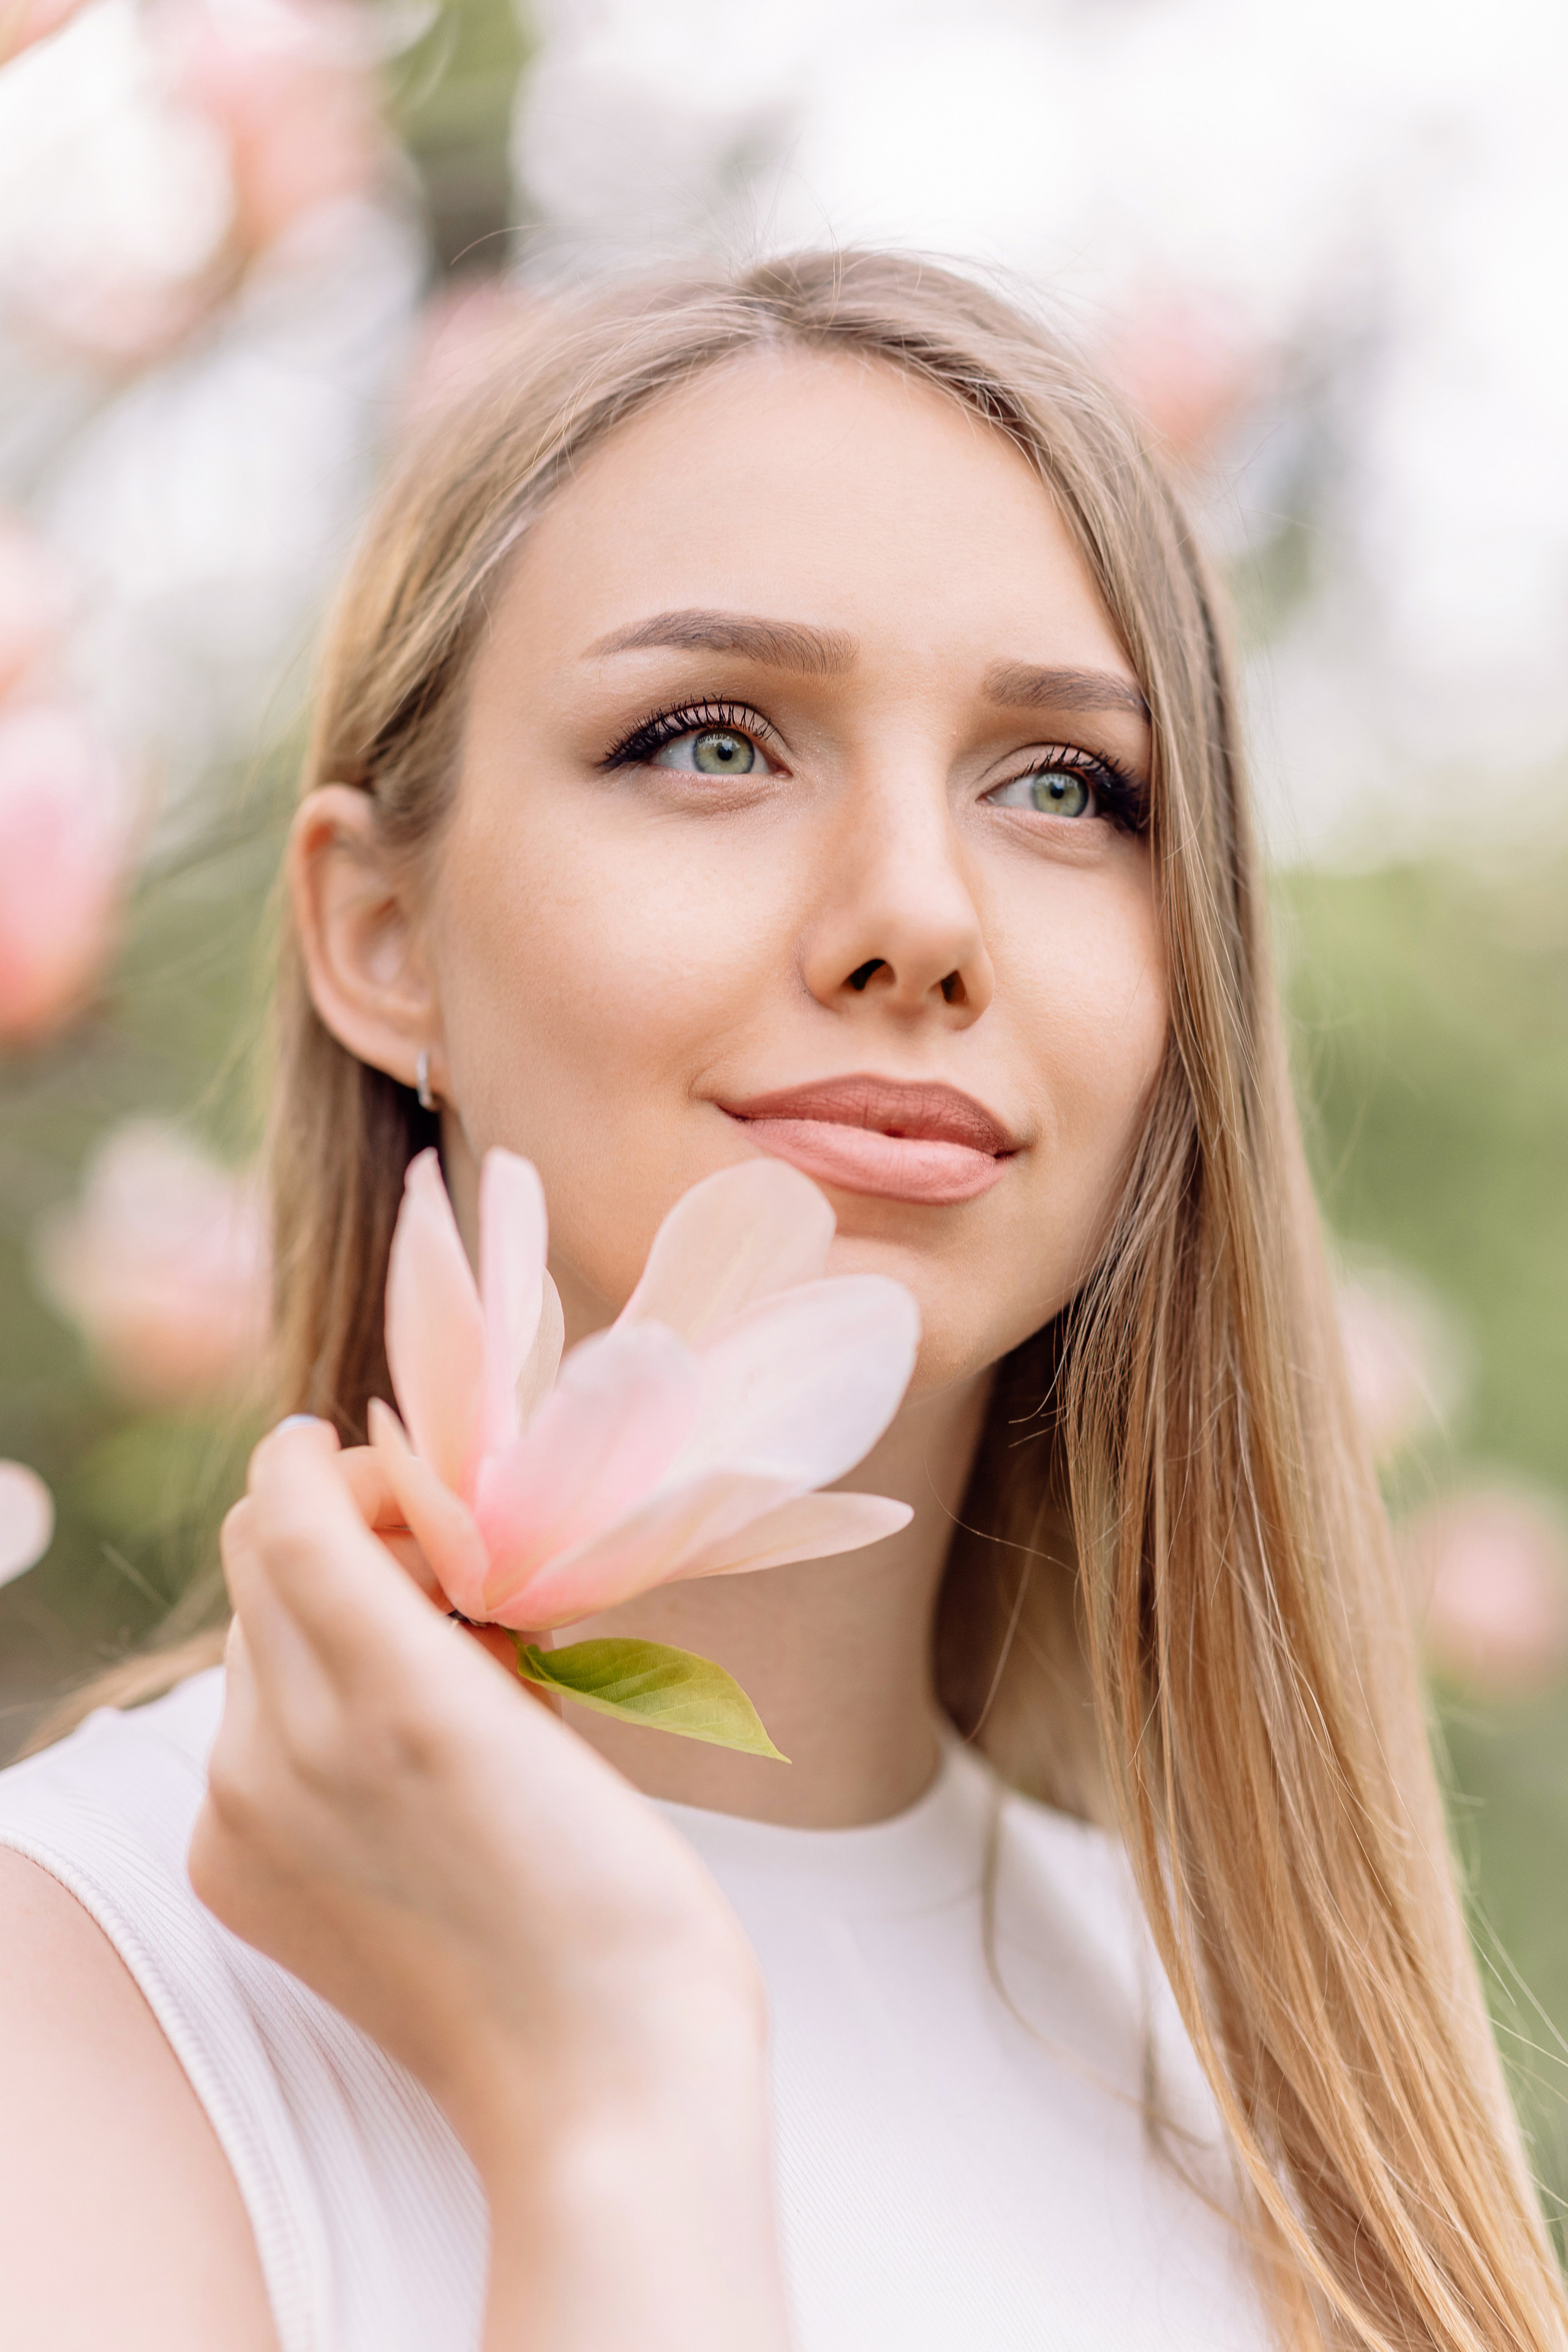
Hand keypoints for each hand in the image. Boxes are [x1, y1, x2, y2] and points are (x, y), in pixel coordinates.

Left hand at [190, 1419, 790, 2349]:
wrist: (595, 2079)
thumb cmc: (620, 1891)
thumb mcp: (550, 1713)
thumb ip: (459, 1609)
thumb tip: (410, 1531)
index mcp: (388, 1694)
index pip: (286, 1508)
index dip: (337, 1464)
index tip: (408, 1476)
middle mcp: (283, 1755)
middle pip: (260, 1567)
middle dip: (347, 1535)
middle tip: (453, 1569)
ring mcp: (246, 1824)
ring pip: (253, 1646)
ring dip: (329, 1618)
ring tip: (443, 1664)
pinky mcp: (236, 1879)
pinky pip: (245, 1738)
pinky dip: (308, 1706)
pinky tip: (406, 1751)